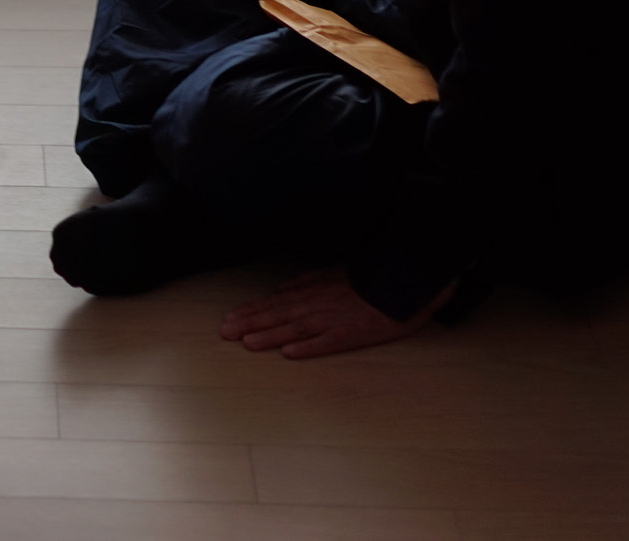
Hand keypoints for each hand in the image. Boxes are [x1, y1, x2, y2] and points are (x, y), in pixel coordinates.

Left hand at [219, 269, 452, 358]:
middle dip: (250, 324)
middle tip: (225, 333)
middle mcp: (318, 306)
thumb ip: (306, 282)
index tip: (229, 319)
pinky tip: (289, 354)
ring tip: (247, 343)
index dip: (251, 312)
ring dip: (270, 336)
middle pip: (279, 316)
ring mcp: (334, 320)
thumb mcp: (333, 273)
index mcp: (313, 293)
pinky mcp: (353, 334)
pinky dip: (308, 348)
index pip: (275, 304)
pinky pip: (328, 343)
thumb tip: (281, 289)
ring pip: (296, 329)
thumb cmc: (368, 280)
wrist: (403, 284)